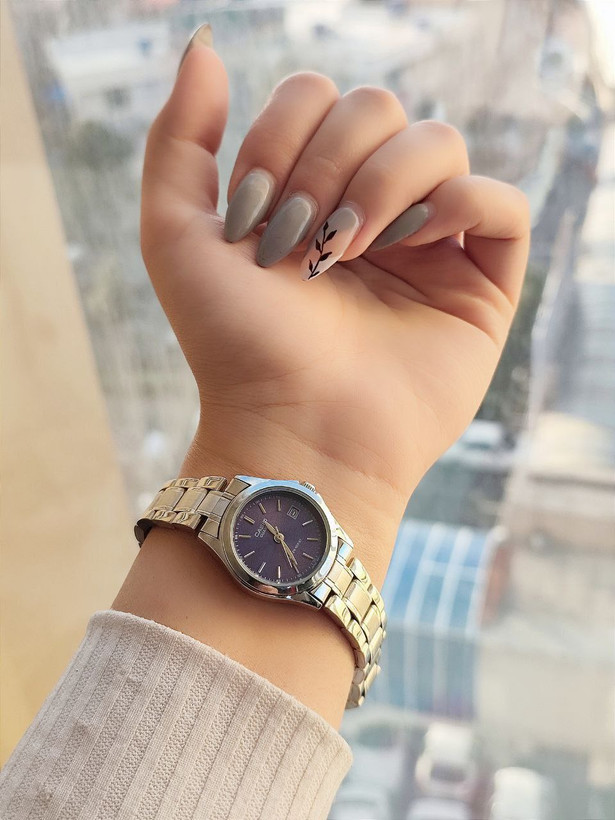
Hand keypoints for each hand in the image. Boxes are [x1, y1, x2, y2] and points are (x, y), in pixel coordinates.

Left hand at [140, 29, 529, 587]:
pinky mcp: (479, 286)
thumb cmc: (232, 345)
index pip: (318, 98)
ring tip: (354, 250)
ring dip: (388, 182)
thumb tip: (204, 45)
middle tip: (306, 240)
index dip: (284, 138)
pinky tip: (417, 246)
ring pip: (440, 143)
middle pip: (379, 108)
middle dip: (330, 162)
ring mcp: (427, 247)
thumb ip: (179, 138)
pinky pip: (501, 205)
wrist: (291, 431)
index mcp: (308, 193)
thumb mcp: (176, 234)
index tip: (256, 221)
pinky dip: (462, 206)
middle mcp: (369, 210)